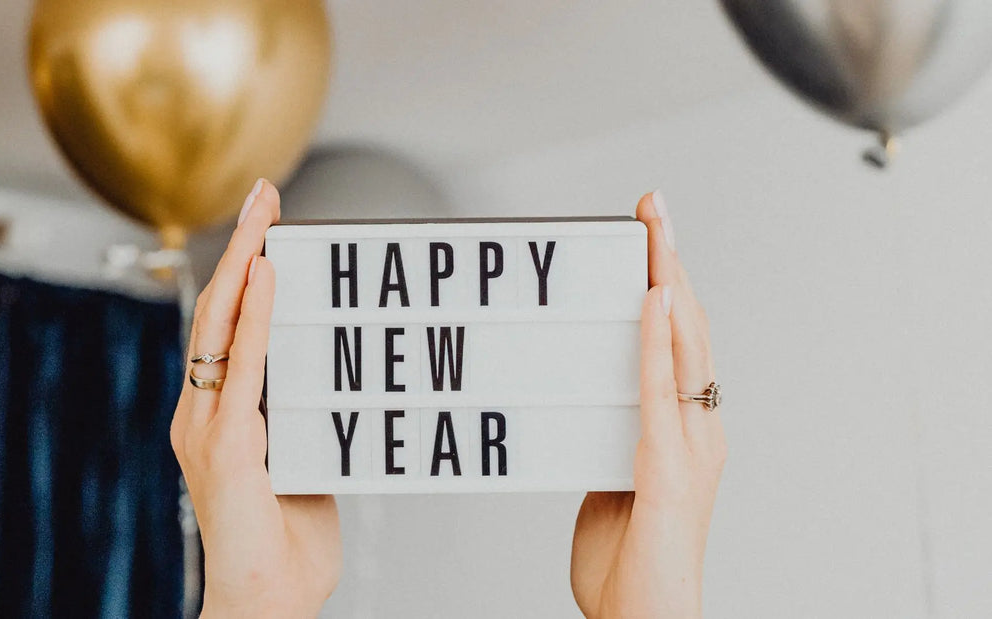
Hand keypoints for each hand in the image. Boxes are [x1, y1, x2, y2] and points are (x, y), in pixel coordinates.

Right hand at [170, 180, 340, 617]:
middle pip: (217, 312)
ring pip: (220, 328)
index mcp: (218, 416)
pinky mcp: (221, 446)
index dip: (245, 275)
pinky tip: (264, 279)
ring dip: (244, 266)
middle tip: (266, 195)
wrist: (265, 603)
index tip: (270, 228)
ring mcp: (206, 428)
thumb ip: (307, 422)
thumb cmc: (288, 544)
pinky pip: (240, 368)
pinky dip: (252, 319)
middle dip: (242, 248)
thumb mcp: (304, 465)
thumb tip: (338, 386)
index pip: (228, 329)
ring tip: (265, 217)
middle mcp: (202, 413)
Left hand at [570, 191, 726, 617]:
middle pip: (690, 330)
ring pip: (686, 348)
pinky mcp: (672, 470)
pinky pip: (663, 392)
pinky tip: (655, 298)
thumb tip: (589, 416)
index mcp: (683, 433)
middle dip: (671, 263)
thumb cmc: (629, 568)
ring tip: (657, 228)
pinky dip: (660, 341)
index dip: (667, 286)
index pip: (679, 344)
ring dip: (670, 281)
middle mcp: (699, 431)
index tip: (648, 237)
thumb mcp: (612, 490)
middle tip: (653, 207)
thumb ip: (609, 448)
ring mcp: (692, 449)